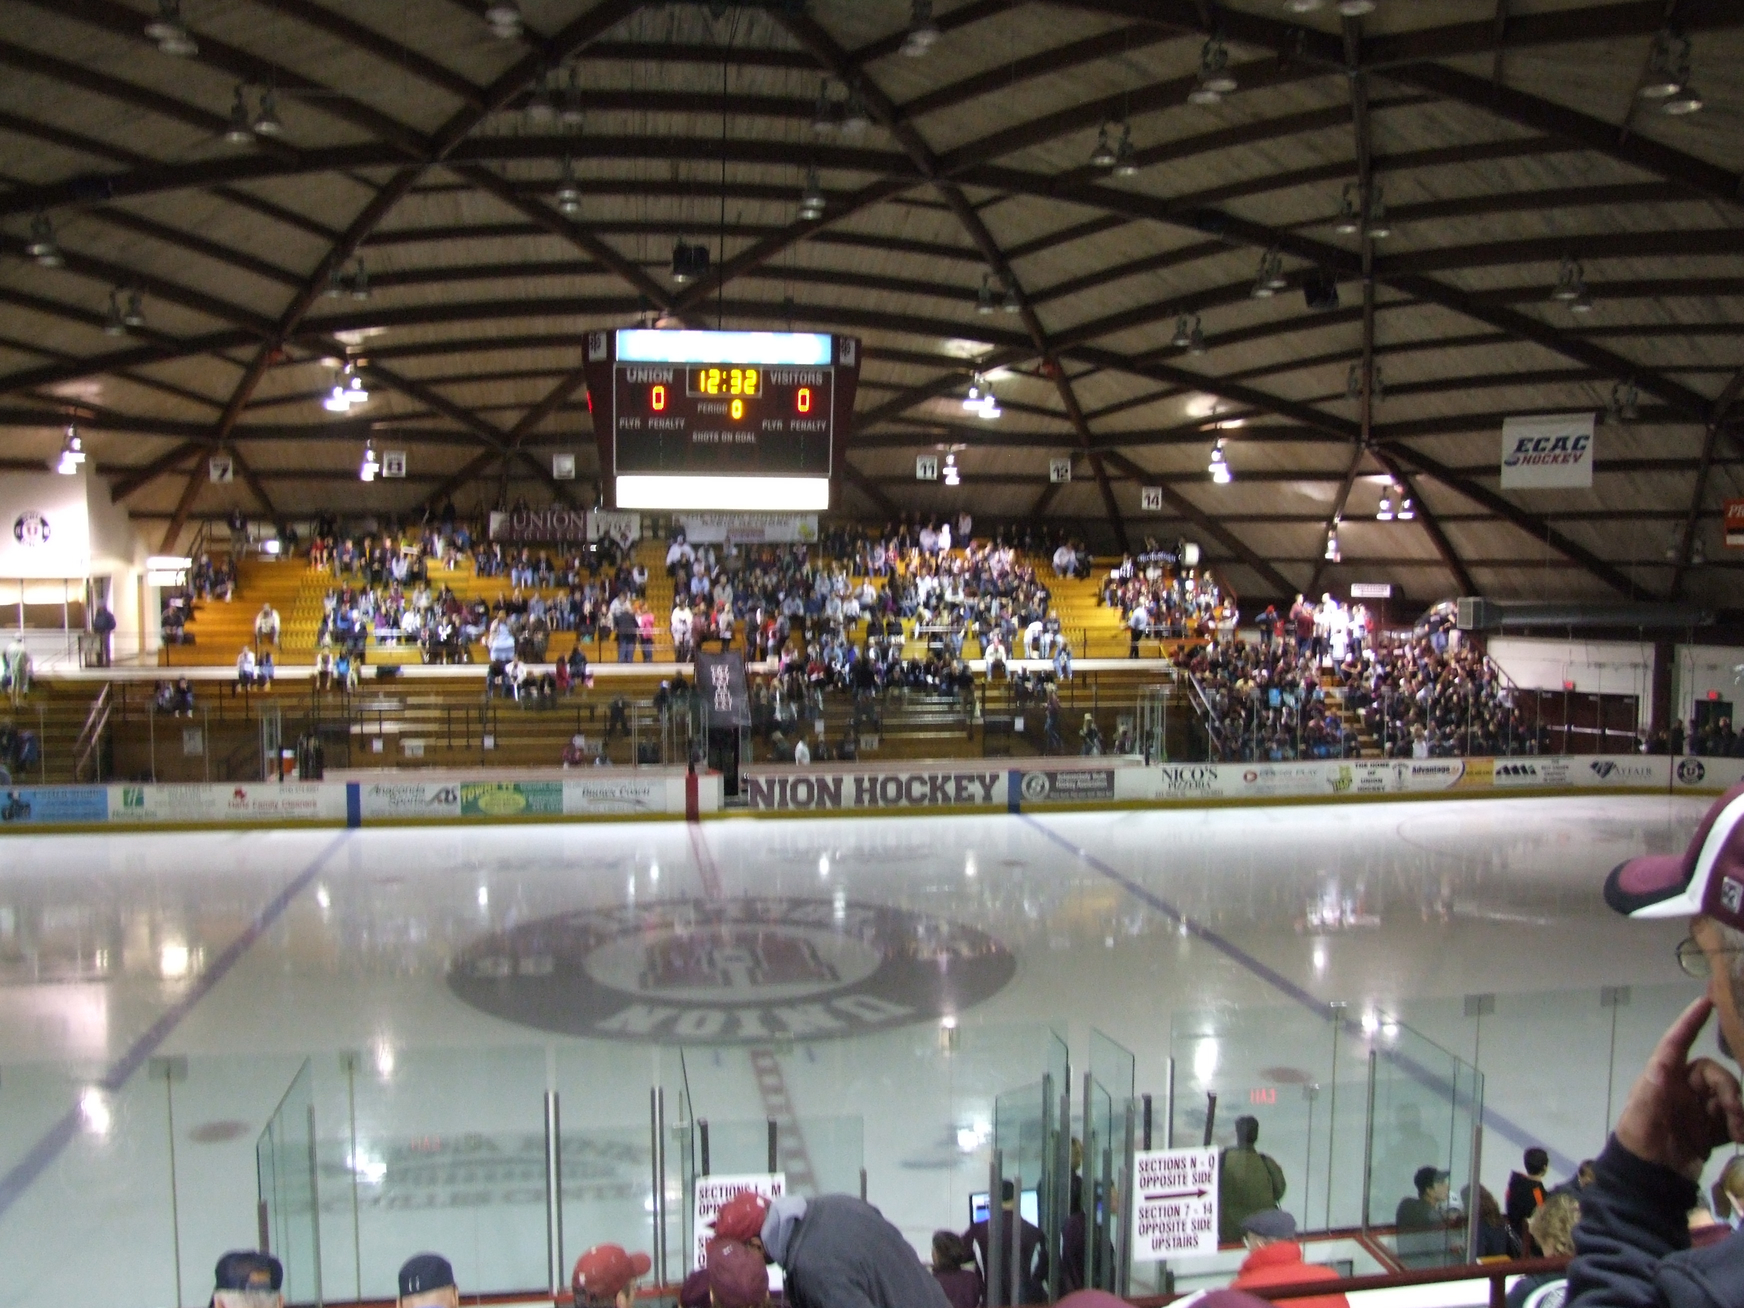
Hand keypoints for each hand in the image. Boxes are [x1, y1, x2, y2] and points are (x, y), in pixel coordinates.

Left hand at [1615, 997, 1743, 1179]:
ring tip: (1738, 1133)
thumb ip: (1653, 1090)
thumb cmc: (1639, 1138)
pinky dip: (1739, 1127)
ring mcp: (1699, 1108)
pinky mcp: (1712, 1130)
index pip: (1678, 1041)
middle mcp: (1682, 1087)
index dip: (1692, 1020)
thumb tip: (1663, 1067)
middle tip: (1733, 1112)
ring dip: (1737, 1112)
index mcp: (1662, 1076)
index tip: (1709, 1000)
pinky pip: (1734, 1120)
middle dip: (1728, 1090)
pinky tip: (1739, 1139)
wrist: (1650, 1177)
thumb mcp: (1642, 1113)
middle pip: (1715, 1074)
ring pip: (1728, 1097)